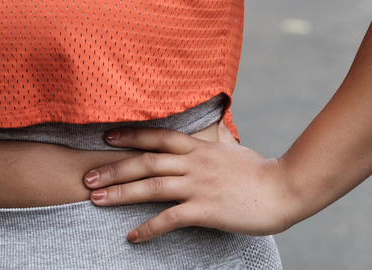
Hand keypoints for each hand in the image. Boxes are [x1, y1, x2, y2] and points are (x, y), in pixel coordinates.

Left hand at [82, 127, 296, 242]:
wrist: (283, 189)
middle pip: (146, 162)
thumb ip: (212, 146)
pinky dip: (148, 228)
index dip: (130, 135)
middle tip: (87, 176)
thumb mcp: (231, 150)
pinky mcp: (205, 210)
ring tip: (96, 199)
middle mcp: (194, 163)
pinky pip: (170, 219)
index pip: (158, 136)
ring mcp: (198, 186)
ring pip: (151, 187)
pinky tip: (132, 236)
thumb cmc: (259, 172)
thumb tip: (205, 141)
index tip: (106, 137)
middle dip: (114, 168)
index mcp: (199, 148)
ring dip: (121, 193)